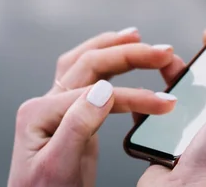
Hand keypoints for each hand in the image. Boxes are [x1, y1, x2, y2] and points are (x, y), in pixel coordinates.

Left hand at [8, 27, 193, 186]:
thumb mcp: (59, 166)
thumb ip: (78, 125)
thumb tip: (104, 88)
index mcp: (39, 113)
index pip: (94, 91)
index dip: (134, 94)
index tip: (166, 103)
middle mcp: (44, 104)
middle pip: (87, 63)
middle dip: (127, 53)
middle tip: (162, 52)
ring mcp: (54, 108)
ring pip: (83, 64)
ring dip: (112, 48)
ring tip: (137, 38)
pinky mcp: (67, 117)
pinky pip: (86, 79)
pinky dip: (106, 65)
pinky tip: (119, 61)